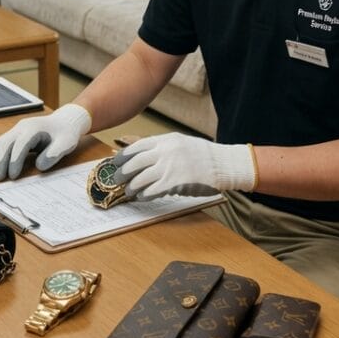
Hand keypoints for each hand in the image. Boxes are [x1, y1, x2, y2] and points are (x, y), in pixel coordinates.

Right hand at [0, 103, 90, 180]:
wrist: (65, 121)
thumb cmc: (65, 133)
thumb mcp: (66, 143)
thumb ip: (54, 154)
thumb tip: (39, 166)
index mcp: (34, 128)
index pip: (20, 145)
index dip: (15, 160)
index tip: (13, 176)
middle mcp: (22, 127)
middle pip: (6, 143)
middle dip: (1, 162)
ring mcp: (17, 129)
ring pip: (0, 142)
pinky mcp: (15, 134)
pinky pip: (1, 143)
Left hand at [111, 133, 255, 200]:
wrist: (223, 164)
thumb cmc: (202, 154)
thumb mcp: (180, 142)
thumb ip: (162, 146)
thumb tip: (141, 154)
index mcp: (166, 140)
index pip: (138, 146)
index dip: (124, 155)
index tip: (115, 161)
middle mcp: (165, 152)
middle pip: (136, 163)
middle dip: (123, 172)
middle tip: (116, 179)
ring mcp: (170, 167)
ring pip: (141, 178)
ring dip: (132, 186)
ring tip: (128, 191)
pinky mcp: (175, 183)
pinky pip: (153, 190)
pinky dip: (144, 194)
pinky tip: (141, 196)